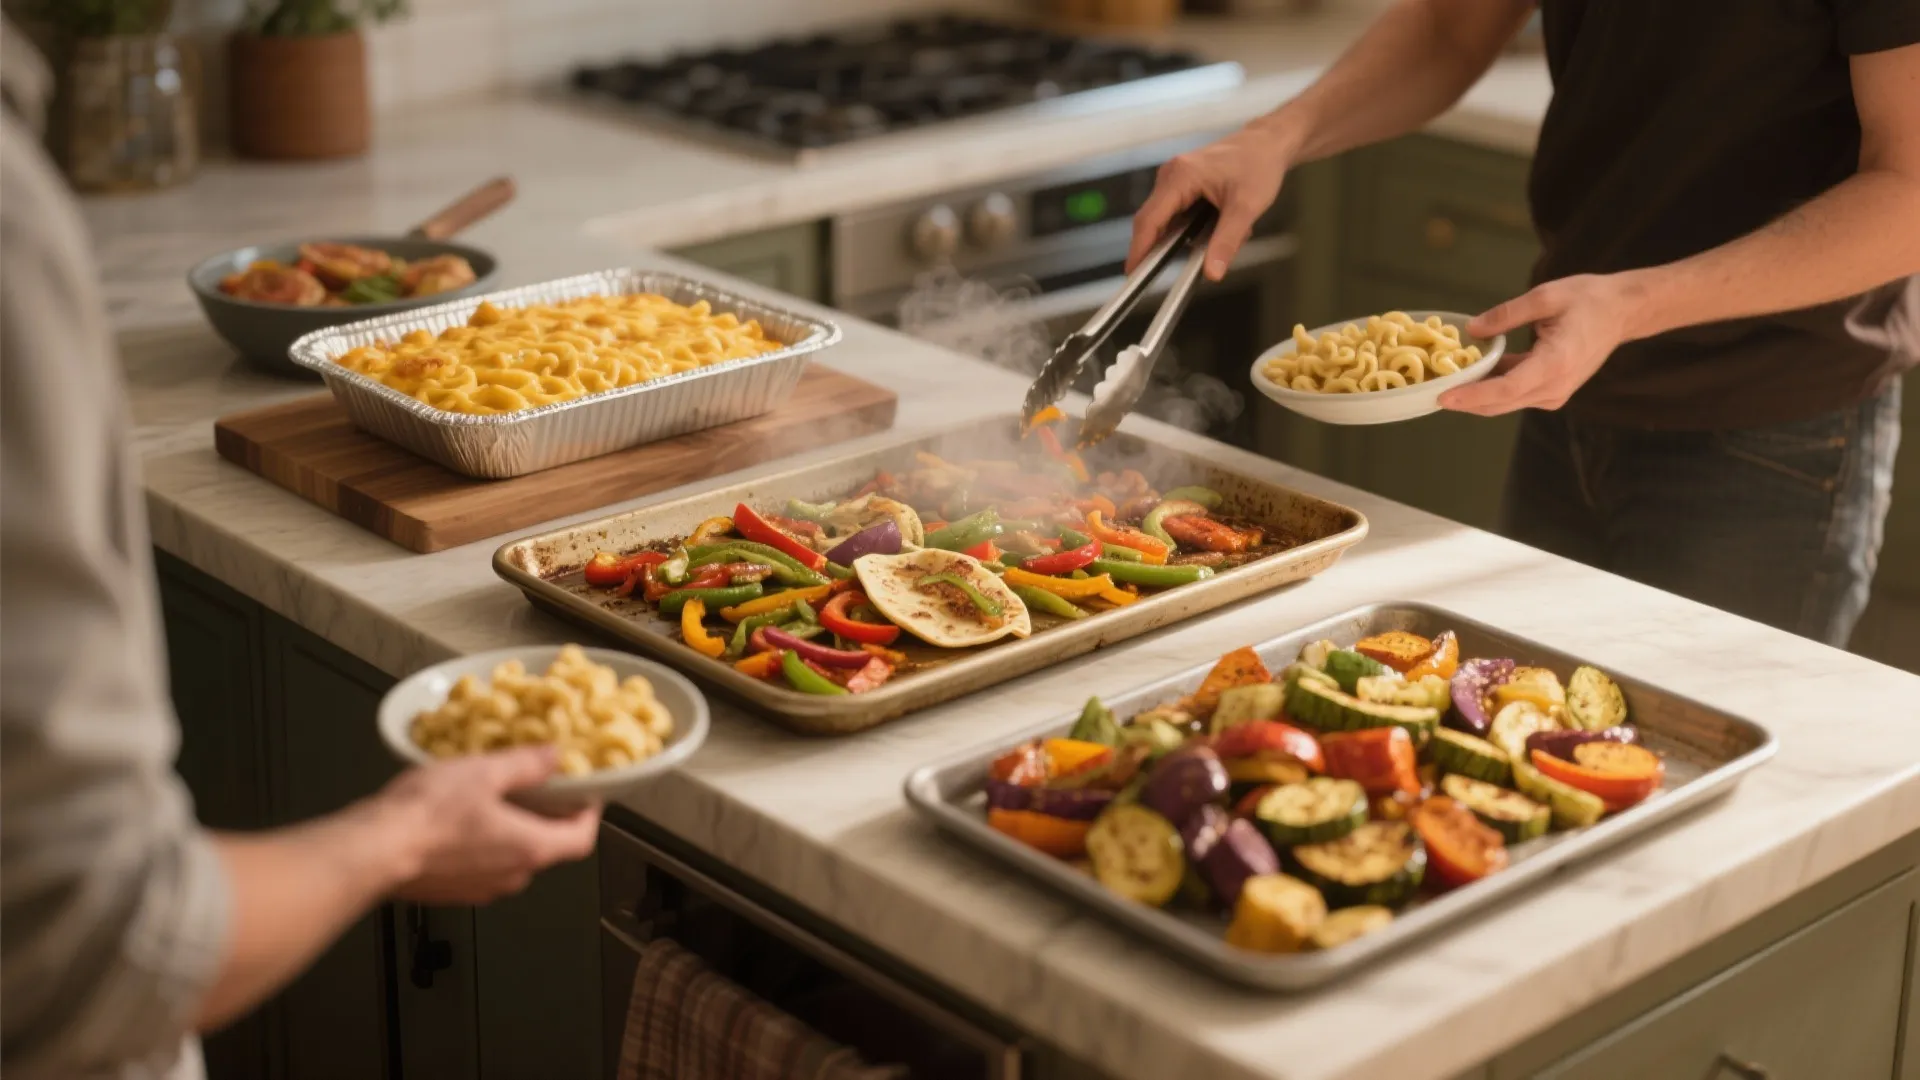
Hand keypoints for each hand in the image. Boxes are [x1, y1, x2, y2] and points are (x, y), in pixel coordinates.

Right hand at [373, 746, 600, 904]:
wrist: (373, 852)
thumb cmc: (431, 811)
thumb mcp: (484, 772)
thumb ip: (527, 765)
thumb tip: (556, 757)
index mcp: (531, 849)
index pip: (582, 839)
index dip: (588, 814)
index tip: (583, 793)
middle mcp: (513, 876)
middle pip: (548, 847)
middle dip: (547, 817)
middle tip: (538, 786)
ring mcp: (482, 889)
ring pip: (513, 858)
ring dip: (513, 830)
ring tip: (496, 796)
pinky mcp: (453, 893)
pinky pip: (482, 867)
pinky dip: (484, 844)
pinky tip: (461, 820)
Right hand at [1127, 123, 1295, 280]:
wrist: (1267, 143)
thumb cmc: (1258, 165)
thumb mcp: (1247, 207)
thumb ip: (1227, 241)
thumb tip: (1211, 273)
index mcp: (1180, 176)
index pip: (1149, 220)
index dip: (1138, 250)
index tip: (1133, 275)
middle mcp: (1170, 175)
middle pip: (1151, 221)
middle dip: (1161, 248)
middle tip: (1172, 273)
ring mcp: (1173, 178)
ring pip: (1165, 220)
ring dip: (1183, 237)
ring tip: (1216, 234)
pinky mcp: (1181, 184)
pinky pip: (1175, 213)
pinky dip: (1190, 227)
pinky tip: (1215, 225)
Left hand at [1439, 273, 1649, 415]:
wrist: (1622, 312)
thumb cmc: (1588, 299)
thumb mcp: (1545, 296)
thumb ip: (1506, 315)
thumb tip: (1471, 330)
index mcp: (1556, 362)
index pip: (1506, 389)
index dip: (1472, 396)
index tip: (1442, 397)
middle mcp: (1556, 386)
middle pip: (1500, 403)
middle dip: (1465, 400)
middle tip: (1430, 391)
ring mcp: (1556, 393)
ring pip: (1506, 403)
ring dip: (1476, 396)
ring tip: (1444, 383)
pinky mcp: (1553, 392)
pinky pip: (1516, 395)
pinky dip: (1492, 389)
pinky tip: (1472, 375)